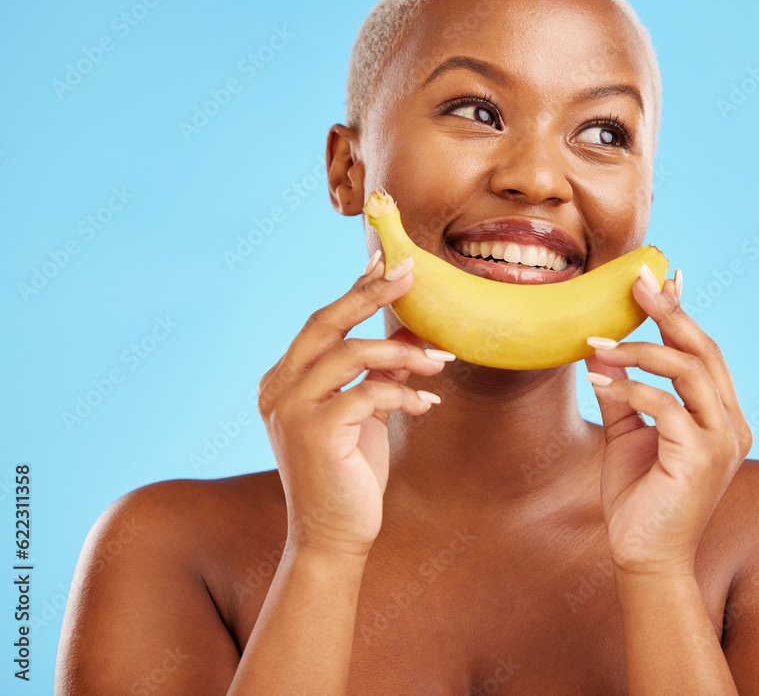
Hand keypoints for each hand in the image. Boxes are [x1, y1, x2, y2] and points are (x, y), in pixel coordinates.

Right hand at [256, 253, 453, 559]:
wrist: (334, 538)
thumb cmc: (349, 474)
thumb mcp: (365, 414)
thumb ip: (378, 373)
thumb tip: (409, 336)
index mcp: (284, 380)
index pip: (322, 322)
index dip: (356, 289)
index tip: (387, 261)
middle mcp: (278, 388)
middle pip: (325, 322)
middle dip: (370, 292)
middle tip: (410, 271)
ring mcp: (290, 410)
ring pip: (349, 353)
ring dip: (403, 354)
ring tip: (440, 363)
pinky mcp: (314, 432)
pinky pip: (367, 392)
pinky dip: (404, 394)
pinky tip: (427, 406)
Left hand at [585, 266, 752, 575]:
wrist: (643, 557)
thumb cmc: (639, 498)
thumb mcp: (626, 434)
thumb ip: (622, 393)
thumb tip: (602, 352)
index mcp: (721, 417)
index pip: (704, 352)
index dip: (682, 312)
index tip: (660, 277)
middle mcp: (732, 424)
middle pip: (704, 350)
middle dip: (669, 311)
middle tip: (636, 281)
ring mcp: (723, 440)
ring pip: (688, 370)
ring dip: (640, 350)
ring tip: (599, 344)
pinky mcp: (701, 457)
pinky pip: (666, 407)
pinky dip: (631, 389)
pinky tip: (599, 381)